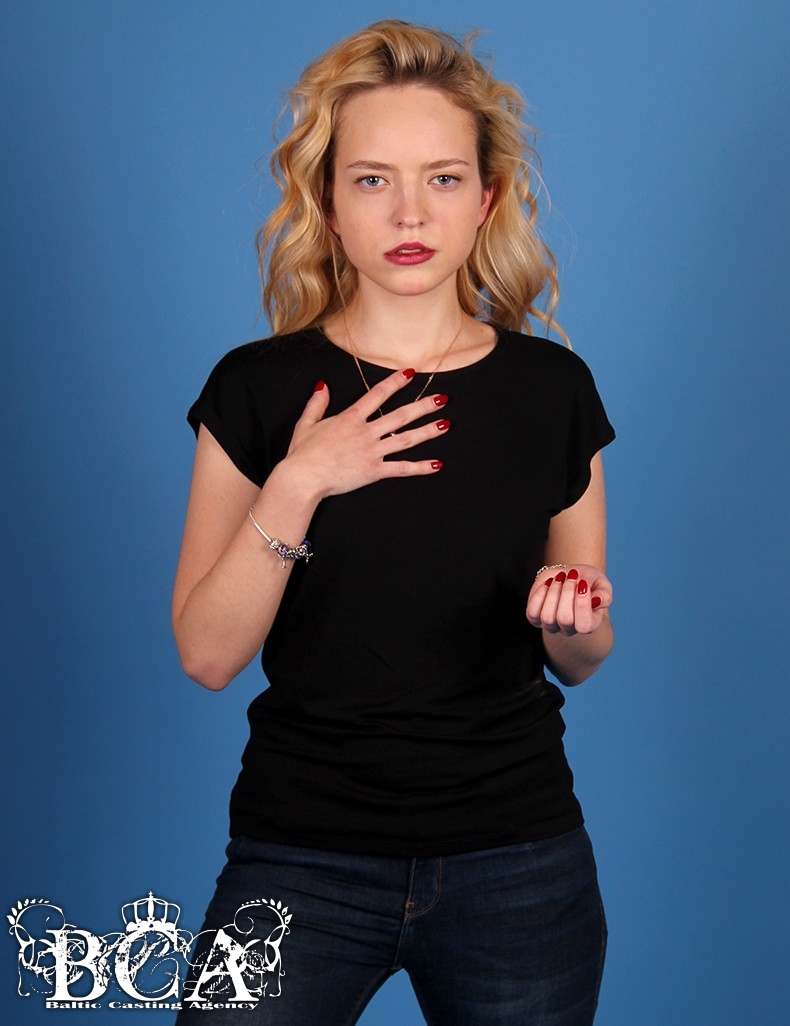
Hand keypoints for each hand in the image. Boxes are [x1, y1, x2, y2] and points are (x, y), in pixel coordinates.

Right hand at [283, 368, 448, 499]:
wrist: (303, 477)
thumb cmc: (302, 453)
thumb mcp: (306, 423)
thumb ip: (317, 403)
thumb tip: (323, 385)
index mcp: (350, 418)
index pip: (378, 395)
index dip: (395, 382)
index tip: (411, 373)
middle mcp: (365, 432)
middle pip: (400, 415)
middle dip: (423, 406)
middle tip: (443, 398)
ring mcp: (371, 452)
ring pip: (406, 439)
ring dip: (427, 431)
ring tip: (446, 424)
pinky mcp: (373, 471)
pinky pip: (401, 468)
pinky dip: (420, 467)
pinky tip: (436, 464)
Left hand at [526, 565, 611, 635]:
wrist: (568, 576)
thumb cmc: (588, 582)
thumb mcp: (601, 584)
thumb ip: (605, 595)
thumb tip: (597, 601)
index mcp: (589, 625)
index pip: (584, 626)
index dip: (582, 604)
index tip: (583, 583)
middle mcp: (569, 629)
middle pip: (564, 620)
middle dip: (567, 592)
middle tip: (572, 576)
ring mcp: (551, 626)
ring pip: (547, 617)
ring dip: (553, 592)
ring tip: (560, 577)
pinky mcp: (535, 618)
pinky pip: (532, 613)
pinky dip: (539, 595)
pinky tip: (548, 583)